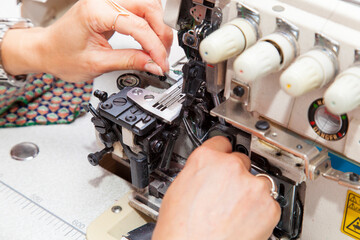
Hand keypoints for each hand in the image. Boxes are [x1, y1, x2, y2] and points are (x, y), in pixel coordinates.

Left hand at [2, 0, 172, 81]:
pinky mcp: (111, 7)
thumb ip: (130, 61)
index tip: (161, 63)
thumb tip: (154, 64)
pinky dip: (150, 26)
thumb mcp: (98, 64)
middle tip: (164, 56)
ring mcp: (107, 1)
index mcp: (95, 11)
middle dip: (161, 33)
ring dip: (158, 28)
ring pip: (147, 6)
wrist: (47, 51)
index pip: (137, 25)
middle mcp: (102, 0)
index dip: (154, 46)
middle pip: (148, 7)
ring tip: (159, 50)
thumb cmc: (62, 56)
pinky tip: (151, 41)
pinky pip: (139, 11)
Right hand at [153, 136, 280, 239]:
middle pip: (241, 160)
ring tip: (235, 212)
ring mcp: (252, 185)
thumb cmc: (181, 228)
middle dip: (236, 175)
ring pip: (257, 181)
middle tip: (226, 194)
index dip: (221, 152)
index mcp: (206, 159)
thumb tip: (205, 173)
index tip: (225, 155)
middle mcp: (230, 167)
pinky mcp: (269, 206)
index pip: (221, 142)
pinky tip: (244, 221)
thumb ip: (197, 173)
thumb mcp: (178, 189)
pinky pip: (269, 202)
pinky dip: (261, 211)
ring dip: (250, 192)